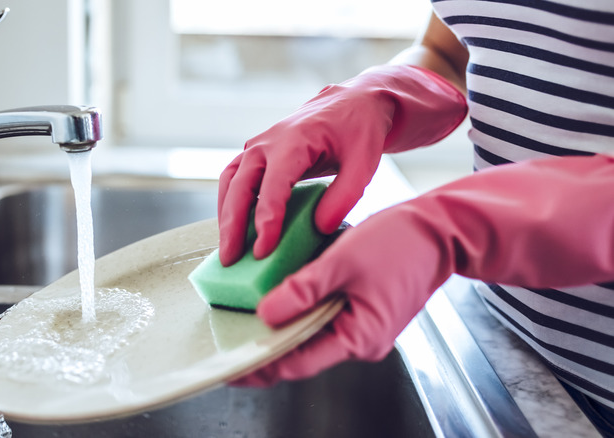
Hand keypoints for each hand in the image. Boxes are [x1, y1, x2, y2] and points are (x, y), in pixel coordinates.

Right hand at [217, 64, 466, 265]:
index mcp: (294, 139)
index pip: (273, 185)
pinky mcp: (256, 155)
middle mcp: (268, 142)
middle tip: (231, 259)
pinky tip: (234, 229)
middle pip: (240, 185)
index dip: (266, 219)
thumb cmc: (358, 130)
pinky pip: (234, 180)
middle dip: (233, 224)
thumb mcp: (364, 162)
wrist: (351, 104)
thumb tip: (321, 228)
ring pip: (230, 182)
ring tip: (228, 250)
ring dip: (225, 216)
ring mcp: (258, 147)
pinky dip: (229, 205)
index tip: (263, 250)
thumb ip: (344, 195)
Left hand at [234, 154, 613, 385]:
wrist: (439, 229)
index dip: (260, 366)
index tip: (230, 367)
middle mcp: (360, 340)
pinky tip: (277, 298)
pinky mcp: (361, 310)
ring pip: (311, 334)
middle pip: (302, 352)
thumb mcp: (342, 262)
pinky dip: (299, 310)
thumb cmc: (400, 243)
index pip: (298, 362)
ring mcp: (362, 326)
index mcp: (360, 337)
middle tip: (229, 342)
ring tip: (245, 321)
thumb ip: (302, 290)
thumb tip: (265, 315)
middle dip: (265, 348)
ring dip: (280, 328)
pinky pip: (322, 316)